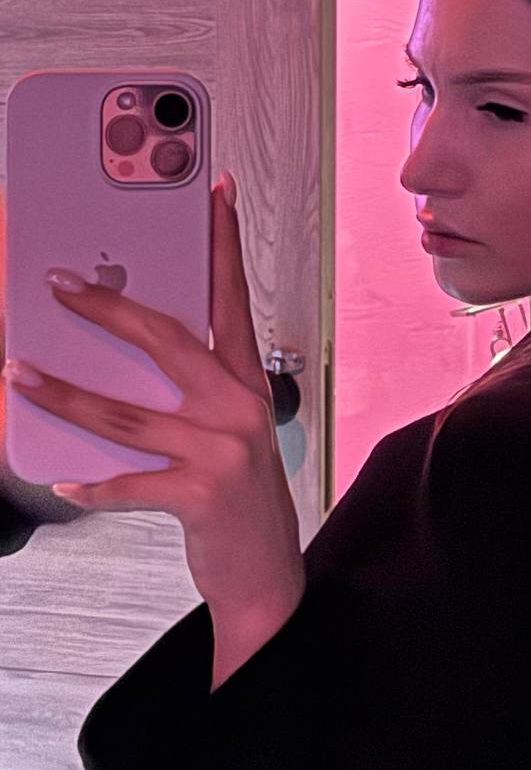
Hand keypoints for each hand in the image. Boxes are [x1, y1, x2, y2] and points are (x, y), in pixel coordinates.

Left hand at [0, 176, 304, 636]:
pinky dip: (92, 483)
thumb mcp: (225, 433)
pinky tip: (65, 480)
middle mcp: (239, 407)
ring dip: (64, 393)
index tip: (215, 194)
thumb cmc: (239, 499)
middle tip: (58, 284)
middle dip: (107, 306)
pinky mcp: (202, 493)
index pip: (231, 299)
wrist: (268, 574)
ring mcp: (222, 449)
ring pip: (126, 413)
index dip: (223, 243)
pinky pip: (129, 482)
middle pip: (166, 339)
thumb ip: (186, 392)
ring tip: (20, 373)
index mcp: (245, 383)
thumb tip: (111, 361)